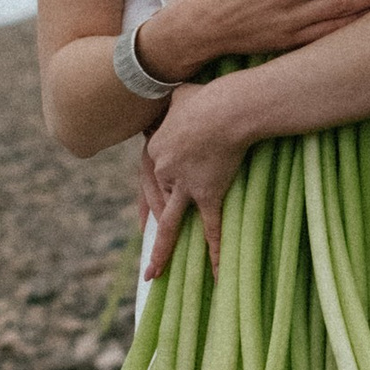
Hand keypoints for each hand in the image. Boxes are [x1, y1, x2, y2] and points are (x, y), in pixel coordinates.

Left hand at [143, 73, 265, 268]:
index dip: (146, 202)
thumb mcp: (181, 95)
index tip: (144, 221)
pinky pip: (211, 228)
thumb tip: (176, 94)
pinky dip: (214, 252)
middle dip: (155, 228)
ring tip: (155, 275)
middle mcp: (164, 171)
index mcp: (155, 150)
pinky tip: (214, 275)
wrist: (226, 109)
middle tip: (150, 252)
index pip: (147, 179)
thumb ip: (174, 102)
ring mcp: (185, 184)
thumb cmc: (206, 97)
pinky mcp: (208, 193)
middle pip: (157, 203)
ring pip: (171, 223)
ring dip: (162, 251)